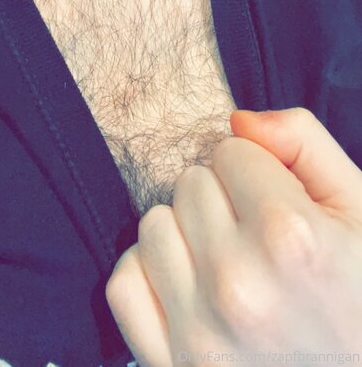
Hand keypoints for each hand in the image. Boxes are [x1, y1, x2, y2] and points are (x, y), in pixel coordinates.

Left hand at [105, 108, 361, 365]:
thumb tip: (238, 120)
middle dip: (223, 198)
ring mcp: (199, 332)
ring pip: (153, 225)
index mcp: (288, 237)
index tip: (280, 204)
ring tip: (230, 261)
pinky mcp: (173, 366)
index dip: (259, 172)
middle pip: (190, 183)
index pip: (231, 151)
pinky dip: (150, 273)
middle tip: (259, 237)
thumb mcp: (360, 209)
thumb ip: (304, 143)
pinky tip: (190, 284)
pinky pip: (124, 283)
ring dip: (186, 234)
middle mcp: (236, 284)